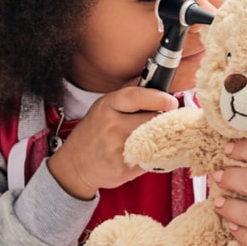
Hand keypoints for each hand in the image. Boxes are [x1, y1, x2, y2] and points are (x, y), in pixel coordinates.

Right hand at [47, 87, 178, 199]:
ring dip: (163, 138)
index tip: (172, 102)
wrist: (74, 165)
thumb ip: (129, 95)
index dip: (160, 98)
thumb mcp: (105, 107)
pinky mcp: (124, 167)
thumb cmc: (95, 133)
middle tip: (167, 123)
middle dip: (164, 120)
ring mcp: (117, 147)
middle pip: (152, 119)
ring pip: (155, 139)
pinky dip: (156, 156)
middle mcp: (112, 125)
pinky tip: (150, 153)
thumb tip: (154, 78)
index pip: (138, 97)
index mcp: (108, 105)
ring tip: (159, 138)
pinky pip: (151, 158)